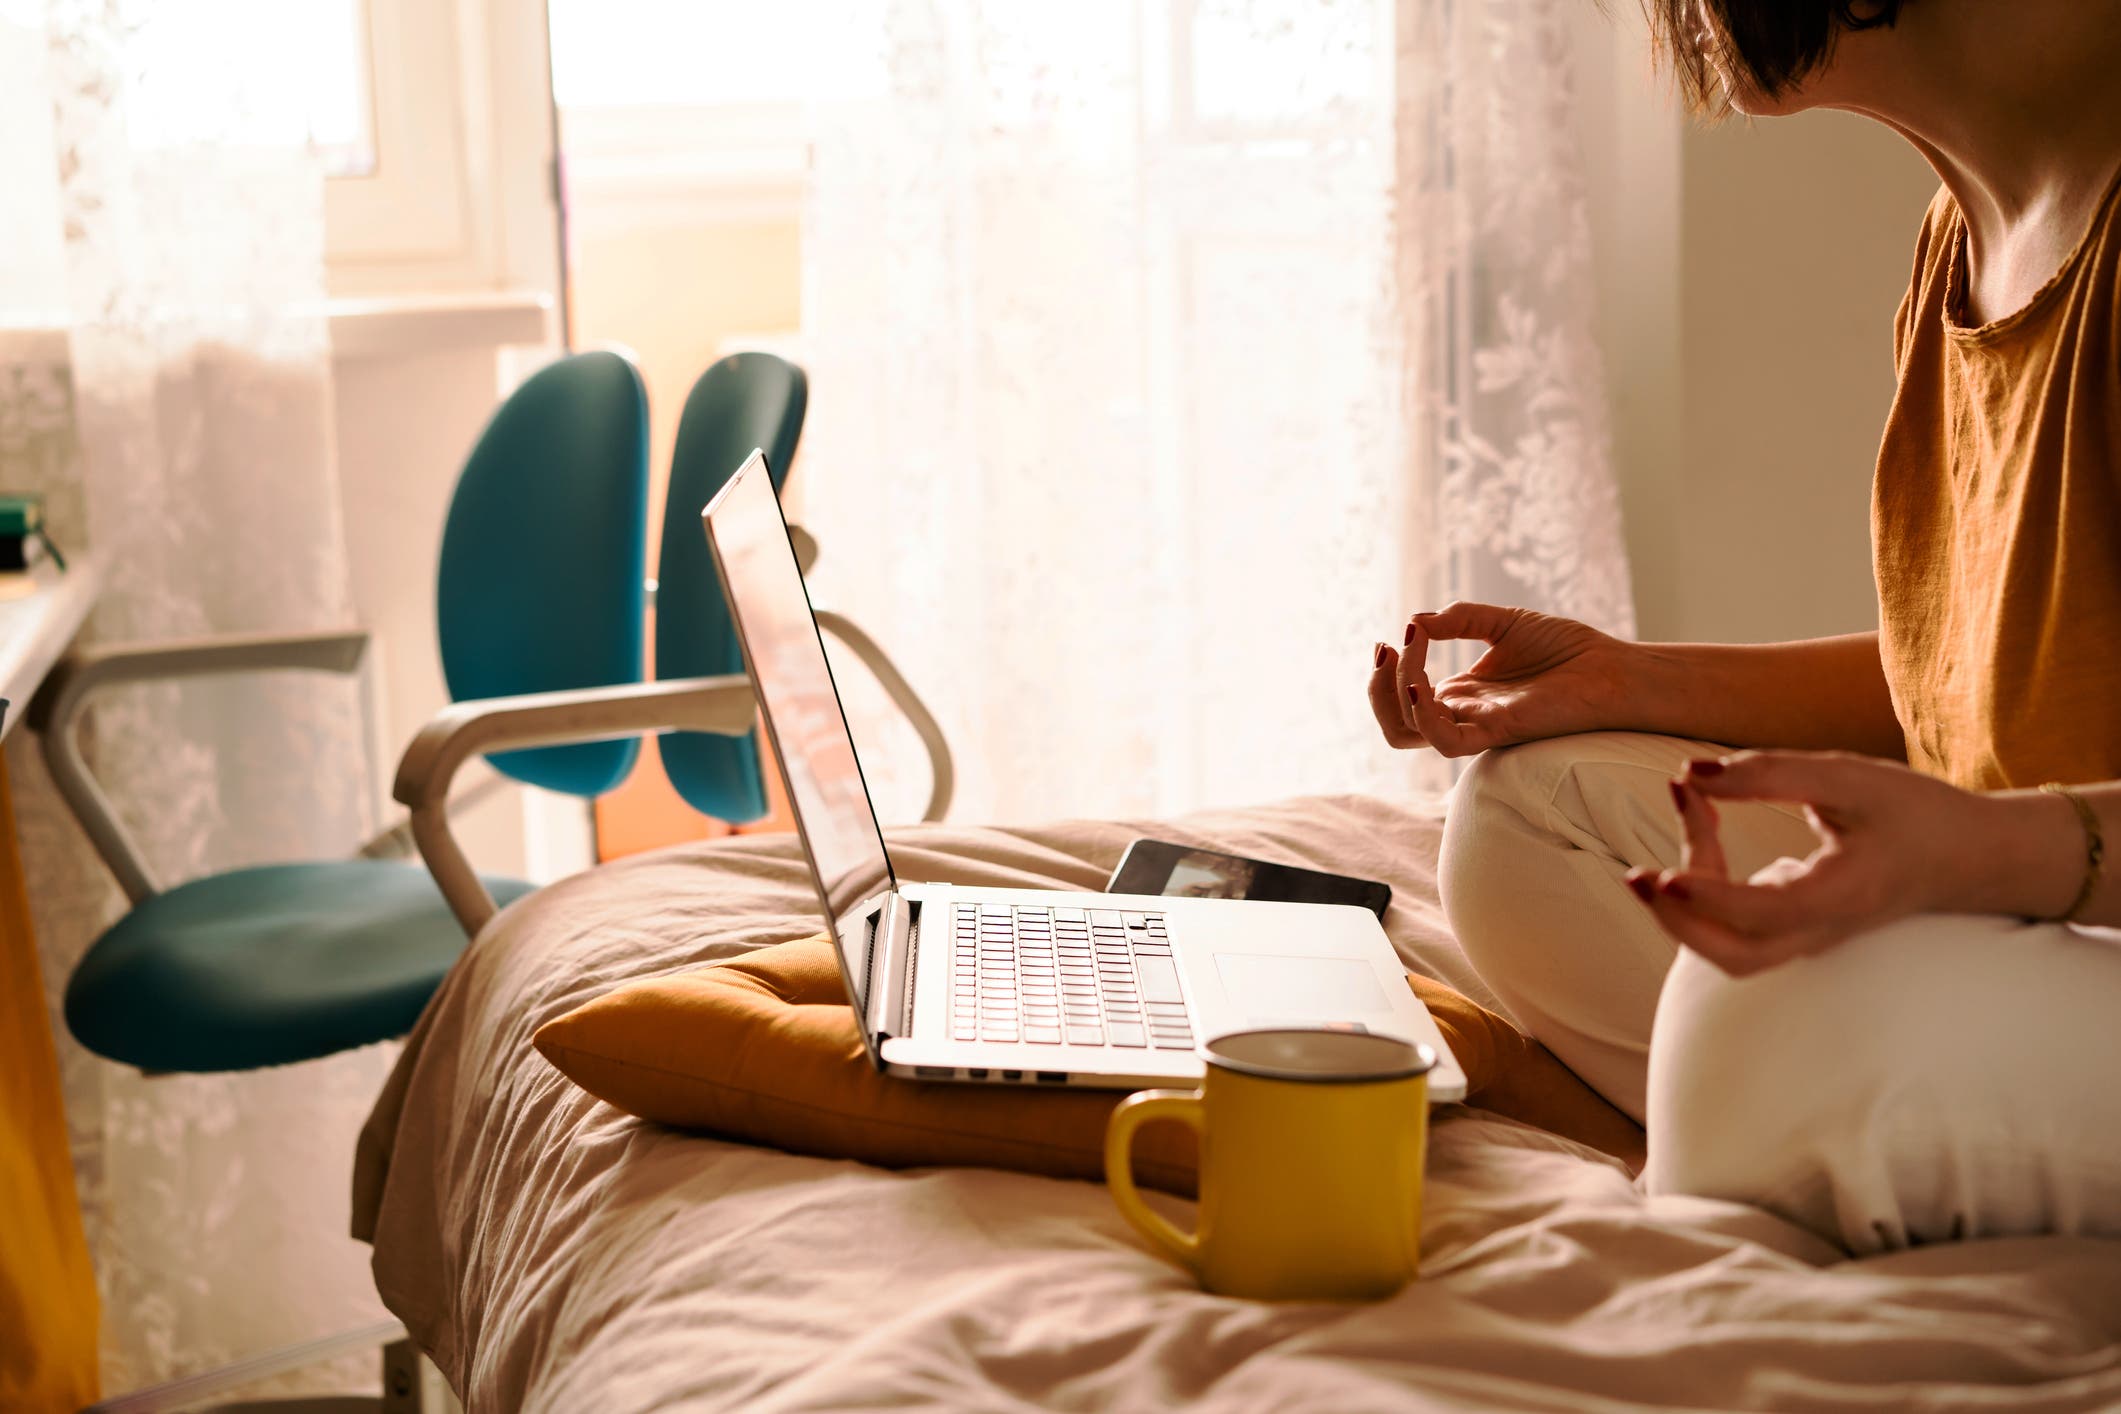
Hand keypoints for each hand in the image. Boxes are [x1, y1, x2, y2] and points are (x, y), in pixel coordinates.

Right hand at [1367, 601, 1630, 756]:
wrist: (1615, 670)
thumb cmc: (1569, 651)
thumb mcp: (1504, 621)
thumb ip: (1460, 619)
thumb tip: (1416, 619)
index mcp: (1462, 694)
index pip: (1404, 694)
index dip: (1391, 666)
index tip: (1402, 630)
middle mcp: (1463, 713)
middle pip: (1394, 720)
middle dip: (1377, 685)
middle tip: (1387, 648)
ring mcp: (1477, 725)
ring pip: (1407, 732)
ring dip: (1393, 691)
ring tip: (1406, 654)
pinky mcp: (1498, 731)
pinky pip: (1444, 741)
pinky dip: (1423, 714)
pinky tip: (1423, 682)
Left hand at [1624, 749, 1996, 975]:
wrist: (1969, 857)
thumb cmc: (1913, 813)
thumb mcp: (1849, 778)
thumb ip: (1771, 774)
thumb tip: (1691, 773)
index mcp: (1843, 897)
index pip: (1764, 915)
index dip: (1707, 901)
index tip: (1660, 874)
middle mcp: (1822, 931)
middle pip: (1735, 956)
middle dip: (1678, 923)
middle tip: (1637, 875)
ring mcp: (1809, 938)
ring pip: (1731, 953)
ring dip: (1684, 913)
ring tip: (1656, 855)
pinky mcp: (1797, 929)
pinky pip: (1737, 929)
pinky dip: (1704, 892)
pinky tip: (1699, 823)